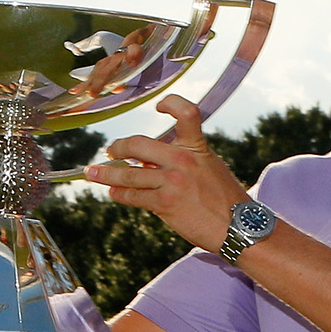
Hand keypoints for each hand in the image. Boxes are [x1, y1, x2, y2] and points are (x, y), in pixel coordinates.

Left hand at [85, 94, 246, 251]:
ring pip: (130, 174)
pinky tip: (114, 191)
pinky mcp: (165, 203)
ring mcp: (172, 182)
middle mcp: (183, 160)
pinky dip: (120, 193)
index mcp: (198, 147)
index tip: (158, 106)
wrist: (238, 227)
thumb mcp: (210, 167)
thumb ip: (183, 158)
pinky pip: (134, 195)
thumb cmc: (225, 198)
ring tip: (92, 173)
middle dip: (119, 148)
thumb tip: (148, 160)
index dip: (171, 104)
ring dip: (106, 174)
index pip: (187, 113)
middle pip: (139, 145)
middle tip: (110, 152)